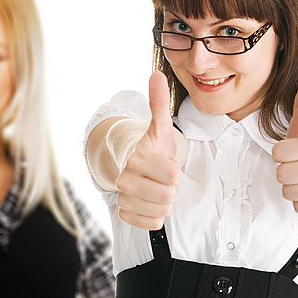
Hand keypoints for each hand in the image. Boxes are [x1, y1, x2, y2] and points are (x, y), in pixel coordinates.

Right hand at [116, 72, 180, 229]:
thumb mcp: (161, 128)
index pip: (172, 174)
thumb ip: (159, 103)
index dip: (175, 171)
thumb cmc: (155, 149)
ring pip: (161, 211)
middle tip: (163, 178)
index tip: (166, 164)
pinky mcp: (124, 214)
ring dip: (165, 202)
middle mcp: (124, 179)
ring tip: (157, 188)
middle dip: (171, 188)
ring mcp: (123, 198)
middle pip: (167, 196)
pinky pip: (152, 224)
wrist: (138, 167)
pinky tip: (151, 203)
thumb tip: (156, 74)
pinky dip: (157, 216)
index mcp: (136, 158)